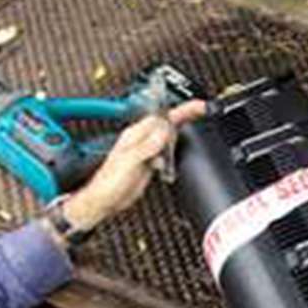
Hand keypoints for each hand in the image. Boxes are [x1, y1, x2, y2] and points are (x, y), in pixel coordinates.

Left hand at [63, 100, 206, 233]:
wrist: (105, 201)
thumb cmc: (109, 182)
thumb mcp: (130, 161)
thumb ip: (148, 145)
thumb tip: (164, 131)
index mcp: (135, 135)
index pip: (161, 117)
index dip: (180, 111)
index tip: (196, 107)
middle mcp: (141, 140)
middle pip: (167, 124)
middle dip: (185, 117)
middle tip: (202, 110)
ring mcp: (146, 152)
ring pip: (168, 138)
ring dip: (179, 137)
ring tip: (193, 128)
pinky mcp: (149, 164)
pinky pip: (165, 154)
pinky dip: (172, 155)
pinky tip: (171, 161)